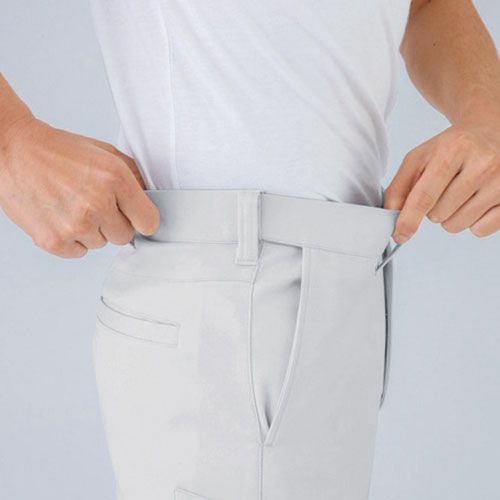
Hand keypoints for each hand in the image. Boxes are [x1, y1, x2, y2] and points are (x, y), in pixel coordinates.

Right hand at [0, 116, 159, 256]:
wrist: (12, 151)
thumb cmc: (60, 151)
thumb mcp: (105, 153)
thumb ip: (134, 175)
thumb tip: (149, 197)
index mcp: (116, 179)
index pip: (149, 222)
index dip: (142, 219)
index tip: (134, 215)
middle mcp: (98, 204)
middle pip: (125, 236)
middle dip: (114, 223)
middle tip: (95, 205)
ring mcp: (75, 225)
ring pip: (101, 244)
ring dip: (92, 230)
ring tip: (72, 206)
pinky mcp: (53, 241)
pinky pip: (79, 252)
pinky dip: (72, 240)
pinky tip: (61, 218)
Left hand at [384, 121, 499, 242]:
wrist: (491, 132)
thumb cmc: (451, 149)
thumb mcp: (419, 158)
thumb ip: (399, 187)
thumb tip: (391, 215)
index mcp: (453, 151)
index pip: (424, 196)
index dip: (408, 220)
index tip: (399, 235)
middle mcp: (483, 164)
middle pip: (438, 214)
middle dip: (432, 209)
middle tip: (443, 189)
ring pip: (457, 225)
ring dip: (450, 217)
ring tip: (459, 194)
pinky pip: (480, 230)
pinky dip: (472, 222)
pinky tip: (476, 201)